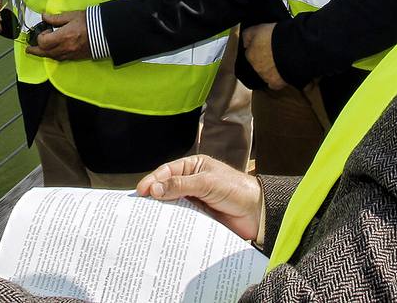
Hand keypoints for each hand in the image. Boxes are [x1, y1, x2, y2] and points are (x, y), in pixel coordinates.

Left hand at [25, 10, 89, 60]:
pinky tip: (52, 53)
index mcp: (63, 36)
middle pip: (44, 53)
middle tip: (29, 49)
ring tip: (38, 51)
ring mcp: (70, 54)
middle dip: (35, 50)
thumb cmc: (90, 22)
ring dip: (43, 54)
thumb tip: (44, 17)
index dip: (41, 36)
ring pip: (52, 58)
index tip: (45, 30)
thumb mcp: (72, 16)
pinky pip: (60, 59)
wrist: (105, 32)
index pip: (43, 42)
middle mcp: (65, 48)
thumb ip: (56, 18)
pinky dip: (54, 56)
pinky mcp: (75, 57)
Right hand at [136, 155, 261, 242]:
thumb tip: (154, 189)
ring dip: (162, 211)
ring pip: (173, 204)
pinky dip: (173, 223)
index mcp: (194, 167)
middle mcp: (193, 182)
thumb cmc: (236, 190)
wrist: (258, 214)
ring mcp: (196, 200)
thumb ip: (180, 185)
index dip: (153, 180)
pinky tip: (163, 229)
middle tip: (138, 207)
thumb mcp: (207, 183)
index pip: (168, 171)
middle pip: (167, 188)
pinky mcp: (200, 217)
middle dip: (153, 196)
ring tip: (146, 219)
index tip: (140, 191)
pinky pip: (182, 219)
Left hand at [242, 23, 285, 89]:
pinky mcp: (276, 83)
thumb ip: (247, 35)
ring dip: (271, 69)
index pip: (250, 52)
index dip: (258, 48)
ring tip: (281, 61)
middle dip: (264, 59)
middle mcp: (256, 67)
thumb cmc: (276, 37)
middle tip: (274, 52)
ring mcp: (265, 77)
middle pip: (258, 64)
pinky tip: (283, 72)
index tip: (266, 45)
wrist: (292, 49)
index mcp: (250, 54)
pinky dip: (278, 79)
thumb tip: (244, 42)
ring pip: (265, 73)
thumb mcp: (258, 28)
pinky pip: (275, 83)